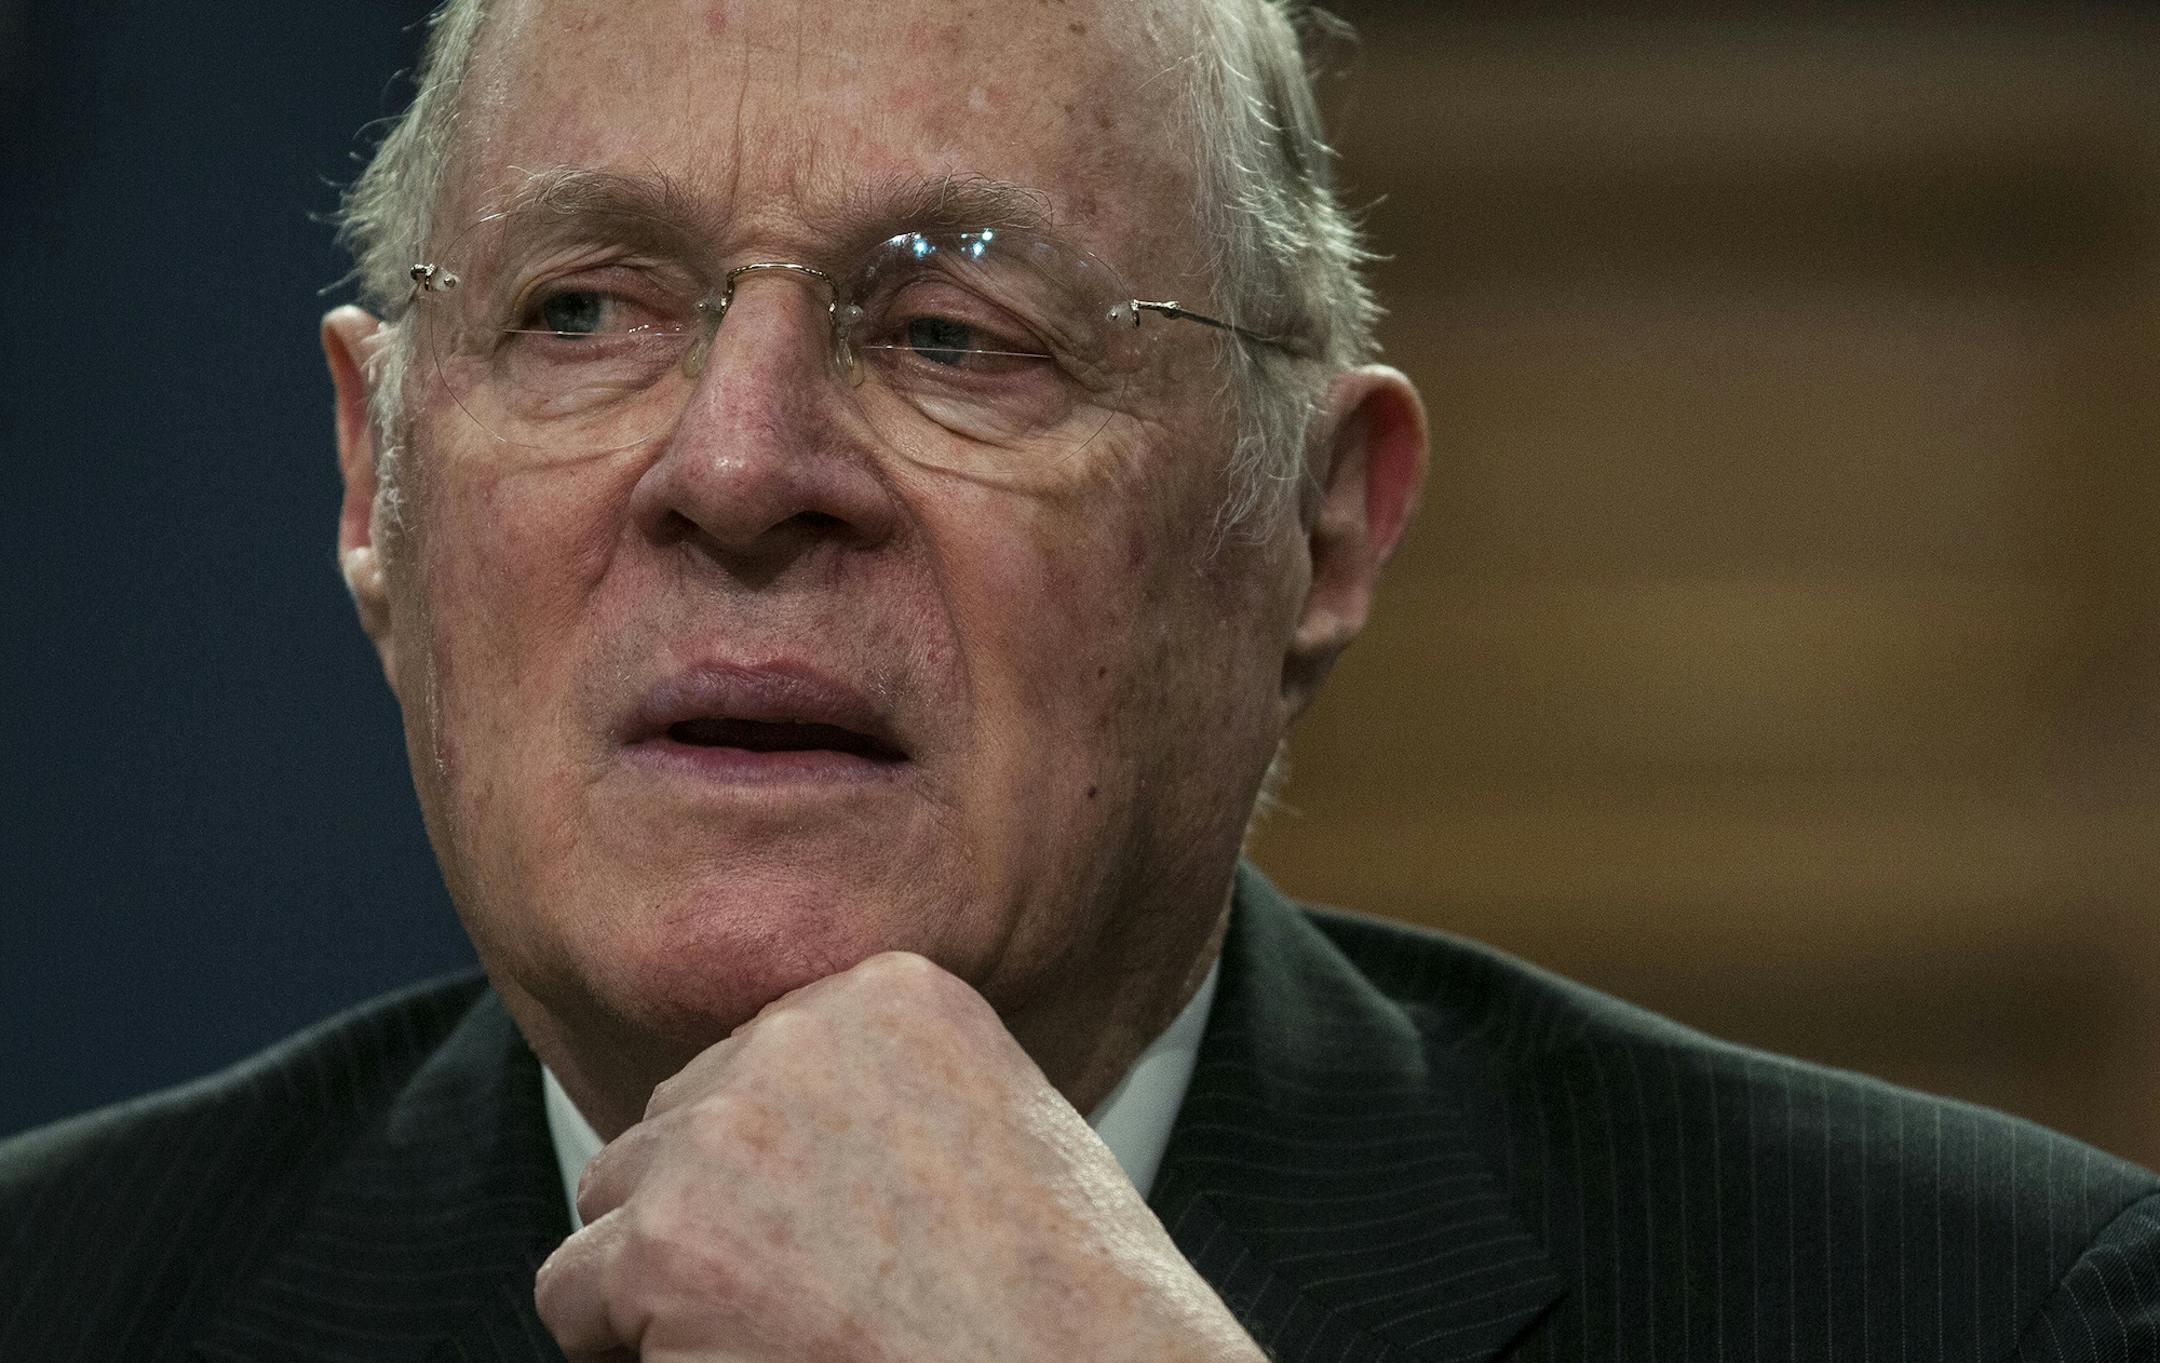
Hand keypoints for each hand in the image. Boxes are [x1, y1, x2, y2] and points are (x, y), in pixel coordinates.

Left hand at [534, 951, 1263, 1362]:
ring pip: (614, 1199)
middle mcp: (797, 1038)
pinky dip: (626, 1347)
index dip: (778, 1159)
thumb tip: (761, 1127)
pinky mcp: (664, 1248)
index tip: (837, 1225)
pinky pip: (572, 1292)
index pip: (758, 1057)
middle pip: (678, 1119)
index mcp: (890, 992)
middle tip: (800, 1292)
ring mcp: (722, 1137)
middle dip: (712, 1208)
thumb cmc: (1059, 1293)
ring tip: (769, 1330)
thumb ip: (877, 1086)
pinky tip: (730, 1359)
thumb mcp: (998, 1119)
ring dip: (662, 1272)